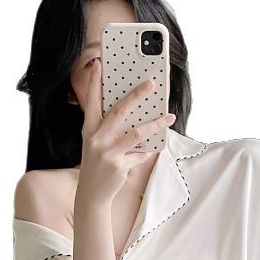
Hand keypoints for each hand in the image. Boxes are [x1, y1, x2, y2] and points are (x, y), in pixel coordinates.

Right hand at [77, 57, 175, 204]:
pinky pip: (140, 154)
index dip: (94, 83)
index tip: (99, 64)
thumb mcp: (96, 143)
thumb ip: (108, 129)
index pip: (91, 102)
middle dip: (137, 95)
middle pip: (119, 111)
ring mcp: (108, 153)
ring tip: (170, 117)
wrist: (91, 194)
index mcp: (89, 130)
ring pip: (137, 133)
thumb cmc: (97, 164)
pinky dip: (148, 151)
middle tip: (151, 84)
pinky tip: (155, 147)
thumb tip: (135, 113)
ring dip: (156, 124)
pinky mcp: (119, 166)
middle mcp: (96, 139)